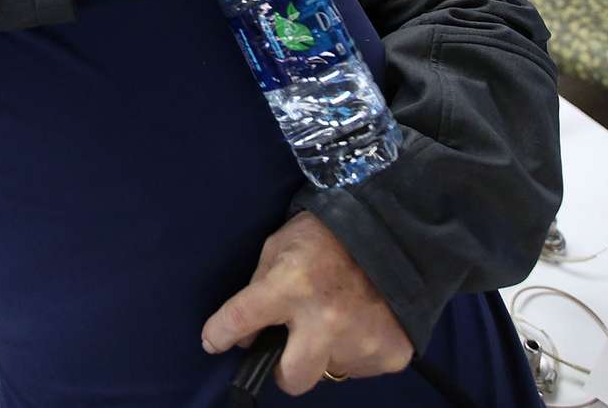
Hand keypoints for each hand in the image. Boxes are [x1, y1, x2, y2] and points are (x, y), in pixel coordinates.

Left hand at [201, 212, 412, 394]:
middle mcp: (324, 319)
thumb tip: (245, 336)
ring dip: (325, 352)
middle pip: (292, 378)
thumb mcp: (280, 247)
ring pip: (328, 371)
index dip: (219, 334)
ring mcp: (360, 340)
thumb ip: (259, 288)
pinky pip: (360, 366)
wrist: (393, 228)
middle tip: (290, 345)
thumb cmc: (327, 234)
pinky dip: (356, 349)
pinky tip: (360, 319)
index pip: (240, 321)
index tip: (213, 341)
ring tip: (335, 318)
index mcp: (291, 286)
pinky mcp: (391, 353)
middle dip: (285, 367)